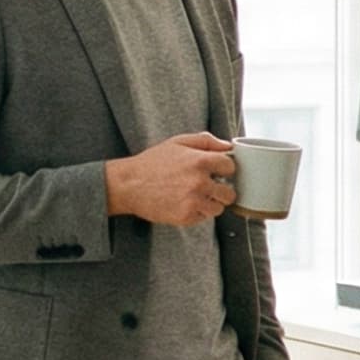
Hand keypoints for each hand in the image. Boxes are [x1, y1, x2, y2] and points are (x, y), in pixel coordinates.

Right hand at [105, 132, 236, 226]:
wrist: (129, 185)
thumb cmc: (152, 163)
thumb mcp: (178, 142)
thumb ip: (206, 141)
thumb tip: (229, 146)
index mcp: (200, 161)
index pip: (231, 168)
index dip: (224, 169)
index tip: (216, 171)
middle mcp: (200, 182)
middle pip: (229, 192)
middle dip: (221, 189)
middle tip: (207, 186)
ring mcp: (193, 201)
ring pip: (219, 208)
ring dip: (210, 203)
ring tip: (194, 196)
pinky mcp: (186, 217)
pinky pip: (204, 218)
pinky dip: (198, 212)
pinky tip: (184, 203)